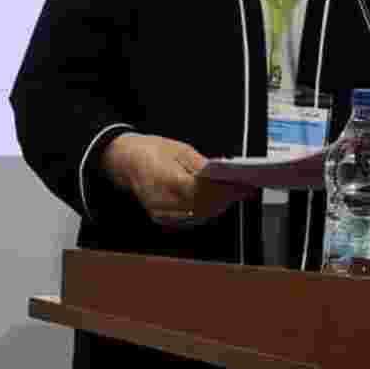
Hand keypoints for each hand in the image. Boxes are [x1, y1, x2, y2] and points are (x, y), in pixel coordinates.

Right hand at [101, 133, 252, 228]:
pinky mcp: (162, 219)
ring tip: (236, 194)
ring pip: (199, 215)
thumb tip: (224, 173)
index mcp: (164, 179)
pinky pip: (191, 219)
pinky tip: (219, 201)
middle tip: (244, 188)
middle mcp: (161, 200)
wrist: (125, 161)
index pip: (200, 191)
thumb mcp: (179, 149)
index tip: (241, 183)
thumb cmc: (151, 151)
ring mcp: (161, 213)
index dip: (223, 189)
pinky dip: (207, 211)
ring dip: (220, 206)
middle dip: (226, 198)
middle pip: (202, 206)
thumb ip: (201, 165)